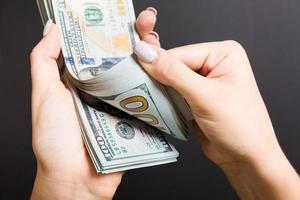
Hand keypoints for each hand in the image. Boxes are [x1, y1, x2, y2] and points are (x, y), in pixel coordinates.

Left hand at [30, 8, 158, 199]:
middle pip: (122, 60)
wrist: (75, 181)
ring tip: (159, 45)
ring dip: (150, 61)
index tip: (120, 18)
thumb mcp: (44, 96)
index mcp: (81, 81)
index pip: (97, 49)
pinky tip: (166, 74)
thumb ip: (44, 61)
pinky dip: (157, 89)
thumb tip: (53, 29)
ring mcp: (121, 104)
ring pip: (138, 77)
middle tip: (147, 26)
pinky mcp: (135, 120)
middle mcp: (102, 90)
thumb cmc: (55, 142)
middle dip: (136, 41)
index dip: (109, 31)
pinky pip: (148, 101)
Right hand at [134, 21, 299, 199]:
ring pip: (170, 80)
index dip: (157, 64)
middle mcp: (213, 63)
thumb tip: (145, 53)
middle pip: (173, 65)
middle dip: (158, 79)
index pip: (180, 53)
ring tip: (147, 100)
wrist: (246, 159)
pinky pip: (172, 94)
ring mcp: (203, 82)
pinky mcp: (195, 98)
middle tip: (138, 90)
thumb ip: (173, 73)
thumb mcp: (205, 96)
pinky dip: (163, 100)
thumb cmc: (240, 126)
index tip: (135, 74)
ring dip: (159, 91)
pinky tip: (156, 106)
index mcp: (223, 53)